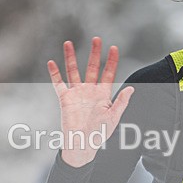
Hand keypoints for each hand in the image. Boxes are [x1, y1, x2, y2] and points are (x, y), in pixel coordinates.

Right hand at [47, 37, 133, 166]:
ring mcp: (77, 93)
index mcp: (103, 94)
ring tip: (68, 43)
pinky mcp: (65, 99)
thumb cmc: (100, 133)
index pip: (108, 73)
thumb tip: (131, 88)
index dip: (111, 61)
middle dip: (94, 53)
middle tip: (96, 39)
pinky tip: (51, 62)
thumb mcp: (114, 117)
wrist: (83, 143)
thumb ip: (121, 102)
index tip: (113, 47)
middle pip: (92, 68)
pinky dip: (54, 73)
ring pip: (73, 71)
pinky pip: (58, 84)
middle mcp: (90, 91)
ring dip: (71, 57)